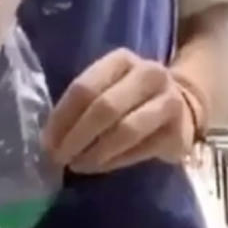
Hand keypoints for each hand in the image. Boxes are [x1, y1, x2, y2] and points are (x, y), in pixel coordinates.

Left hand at [43, 48, 195, 173]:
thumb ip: (81, 103)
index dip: (62, 117)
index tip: (46, 141)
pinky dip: (114, 161)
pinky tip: (98, 167)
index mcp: (122, 60)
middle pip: (104, 108)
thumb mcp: (106, 86)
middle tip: (58, 157)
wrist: (180, 105)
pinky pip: (140, 150)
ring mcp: (169, 102)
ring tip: (76, 165)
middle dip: (76, 136)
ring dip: (95, 152)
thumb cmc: (127, 97)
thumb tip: (49, 139)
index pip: (85, 87)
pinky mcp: (180, 132)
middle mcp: (149, 75)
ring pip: (125, 131)